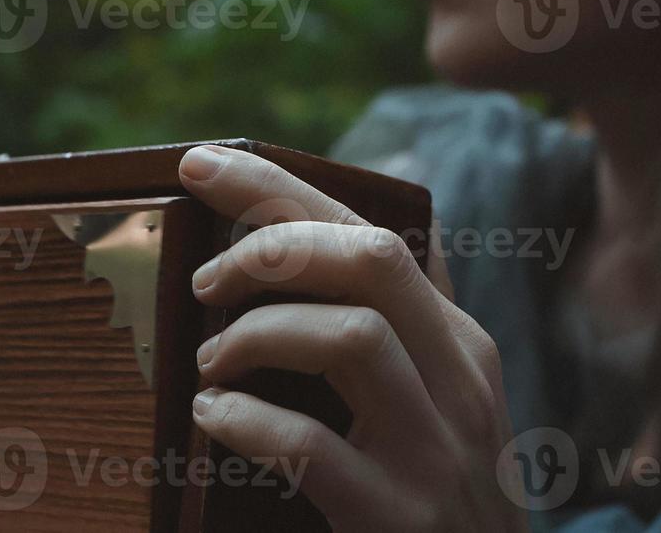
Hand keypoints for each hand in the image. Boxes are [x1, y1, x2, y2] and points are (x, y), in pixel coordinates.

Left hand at [177, 144, 528, 532]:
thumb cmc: (444, 485)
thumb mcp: (448, 391)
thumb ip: (411, 307)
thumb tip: (367, 199)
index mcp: (459, 339)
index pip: (372, 229)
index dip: (279, 187)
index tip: (200, 163)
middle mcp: (458, 380)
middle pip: (370, 260)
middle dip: (271, 249)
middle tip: (206, 282)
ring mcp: (435, 450)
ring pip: (352, 336)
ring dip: (259, 333)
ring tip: (214, 360)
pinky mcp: (398, 517)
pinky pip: (312, 447)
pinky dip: (248, 422)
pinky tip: (215, 419)